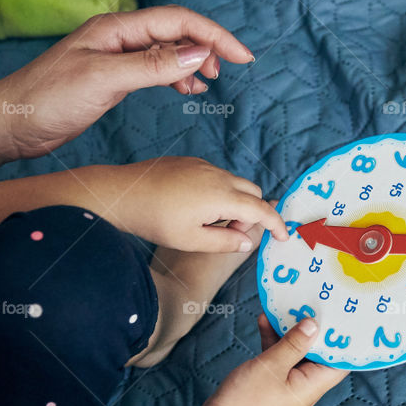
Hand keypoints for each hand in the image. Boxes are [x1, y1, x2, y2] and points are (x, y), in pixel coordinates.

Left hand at [0, 5, 254, 158]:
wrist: (10, 123)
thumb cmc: (46, 98)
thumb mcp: (104, 80)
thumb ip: (151, 65)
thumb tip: (195, 53)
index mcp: (116, 27)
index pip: (177, 21)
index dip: (214, 35)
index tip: (242, 56)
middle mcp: (118, 36)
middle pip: (176, 31)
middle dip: (207, 46)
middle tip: (229, 71)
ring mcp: (115, 56)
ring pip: (167, 50)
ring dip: (192, 62)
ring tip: (208, 82)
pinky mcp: (112, 78)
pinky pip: (154, 68)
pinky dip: (175, 76)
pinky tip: (186, 88)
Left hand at [113, 155, 287, 251]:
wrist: (121, 193)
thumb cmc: (154, 220)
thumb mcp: (191, 240)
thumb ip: (224, 243)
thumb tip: (245, 242)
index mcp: (222, 196)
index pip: (260, 210)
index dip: (275, 224)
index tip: (283, 236)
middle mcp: (217, 175)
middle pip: (252, 192)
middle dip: (252, 213)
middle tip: (231, 234)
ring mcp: (203, 165)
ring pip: (234, 183)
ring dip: (234, 203)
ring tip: (210, 223)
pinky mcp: (189, 162)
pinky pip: (216, 176)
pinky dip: (219, 192)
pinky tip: (195, 208)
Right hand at [200, 316, 348, 405]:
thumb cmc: (247, 401)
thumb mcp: (272, 365)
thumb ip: (294, 344)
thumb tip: (314, 325)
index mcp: (311, 387)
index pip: (338, 364)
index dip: (343, 342)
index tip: (343, 318)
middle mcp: (304, 386)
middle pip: (316, 354)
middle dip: (314, 330)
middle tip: (313, 304)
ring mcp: (286, 384)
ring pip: (295, 353)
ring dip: (290, 332)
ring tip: (287, 306)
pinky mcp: (270, 382)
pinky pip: (277, 357)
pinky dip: (273, 340)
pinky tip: (264, 320)